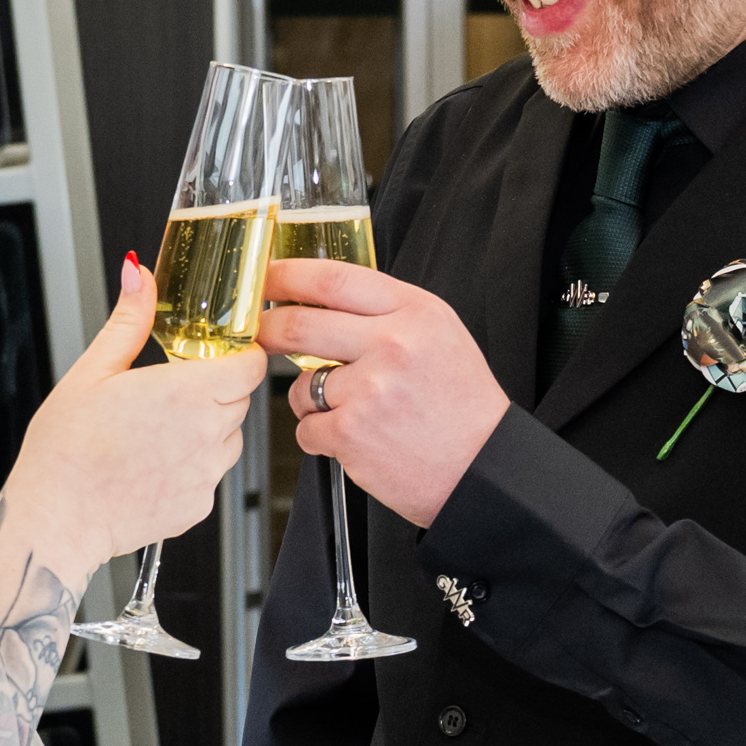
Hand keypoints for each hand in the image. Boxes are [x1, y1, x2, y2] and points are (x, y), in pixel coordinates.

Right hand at [0, 257, 264, 587]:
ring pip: (229, 439)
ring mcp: (206, 475)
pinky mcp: (198, 507)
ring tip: (153, 433)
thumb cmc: (65, 451)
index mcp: (187, 393)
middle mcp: (207, 435)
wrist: (54, 519)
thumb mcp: (92, 371)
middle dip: (213, 391)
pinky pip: (210, 476)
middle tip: (166, 395)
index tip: (218, 356)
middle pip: (239, 399)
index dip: (237, 356)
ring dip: (206, 429)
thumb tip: (139, 276)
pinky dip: (191, 467)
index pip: (251, 365)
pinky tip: (150, 464)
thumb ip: (129, 320)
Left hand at [264, 261, 507, 529]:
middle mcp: (392, 344)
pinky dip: (322, 437)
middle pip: (299, 324)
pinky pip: (307, 427)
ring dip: (312, 400)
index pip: (334, 279)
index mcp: (415, 312)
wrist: (484, 470)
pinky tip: (359, 440)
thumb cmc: (463, 407)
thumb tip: (322, 302)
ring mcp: (370, 389)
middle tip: (261, 335)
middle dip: (269, 330)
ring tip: (353, 413)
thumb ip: (387, 313)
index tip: (267, 278)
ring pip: (301, 385)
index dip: (288, 275)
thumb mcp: (439, 336)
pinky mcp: (351, 432)